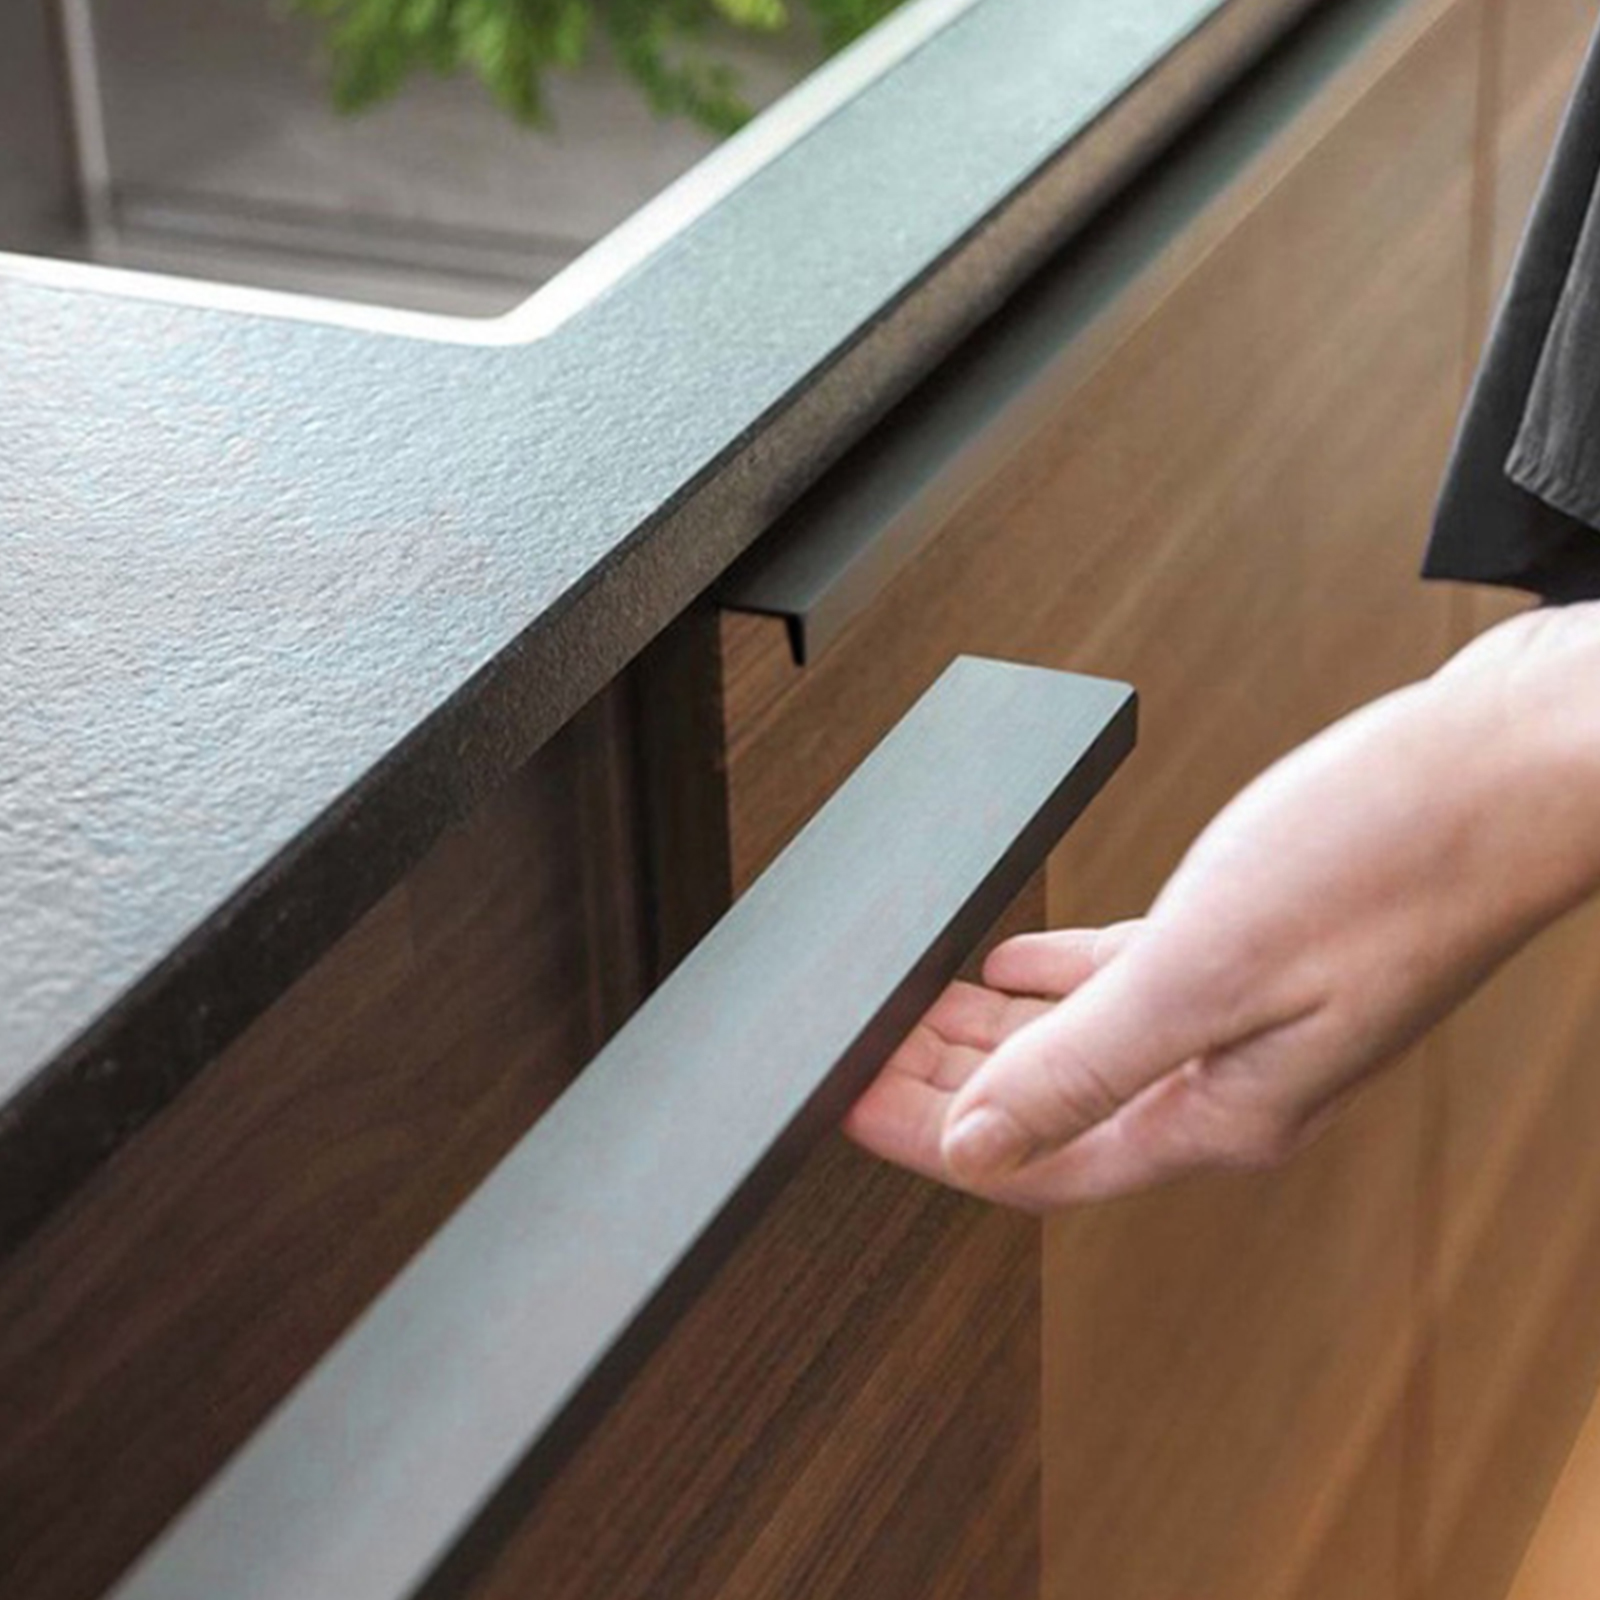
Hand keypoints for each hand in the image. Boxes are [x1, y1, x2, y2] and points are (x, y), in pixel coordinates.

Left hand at [844, 603, 1599, 1209]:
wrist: (1513, 767)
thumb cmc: (1390, 858)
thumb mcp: (1205, 968)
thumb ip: (1082, 1064)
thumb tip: (973, 1144)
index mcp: (1218, 1110)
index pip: (1037, 1158)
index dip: (928, 1137)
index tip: (844, 1102)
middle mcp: (1228, 1079)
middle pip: (1049, 1105)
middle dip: (945, 1083)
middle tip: (859, 1050)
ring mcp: (1243, 1013)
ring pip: (1079, 1043)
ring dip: (991, 1030)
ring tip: (910, 1011)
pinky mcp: (1252, 947)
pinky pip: (1123, 981)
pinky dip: (1055, 974)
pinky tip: (1010, 958)